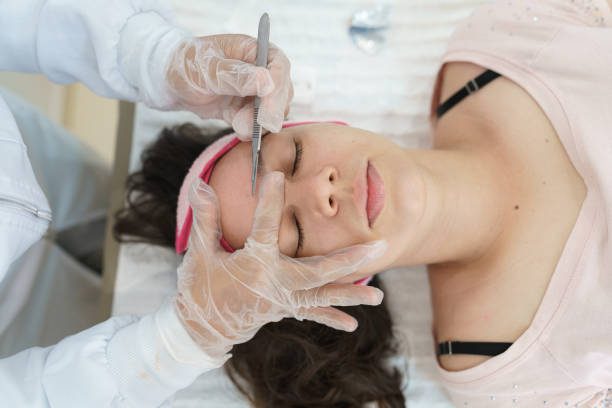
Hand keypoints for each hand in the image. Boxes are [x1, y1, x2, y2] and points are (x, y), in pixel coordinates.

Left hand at [166, 34, 292, 138]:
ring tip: (239, 127)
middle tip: (260, 126)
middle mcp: (260, 70)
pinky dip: (251, 131)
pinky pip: (257, 124)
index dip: (277, 89)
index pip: (278, 67)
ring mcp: (255, 92)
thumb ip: (235, 76)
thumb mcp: (207, 68)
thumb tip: (266, 81)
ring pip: (272, 111)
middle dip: (271, 111)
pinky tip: (239, 132)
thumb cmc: (187, 65)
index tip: (268, 110)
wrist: (170, 82)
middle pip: (281, 91)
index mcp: (254, 51)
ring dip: (260, 123)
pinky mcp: (247, 110)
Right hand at [174, 172, 386, 359]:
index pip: (263, 227)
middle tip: (377, 248)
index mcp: (253, 265)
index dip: (267, 200)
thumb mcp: (199, 253)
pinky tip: (352, 324)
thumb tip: (200, 185)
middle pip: (318, 272)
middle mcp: (274, 284)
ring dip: (352, 293)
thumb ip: (205, 219)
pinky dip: (332, 317)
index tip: (274, 175)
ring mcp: (283, 300)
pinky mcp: (284, 309)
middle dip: (349, 260)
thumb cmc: (200, 288)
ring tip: (379, 296)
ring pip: (323, 296)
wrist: (200, 330)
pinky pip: (311, 313)